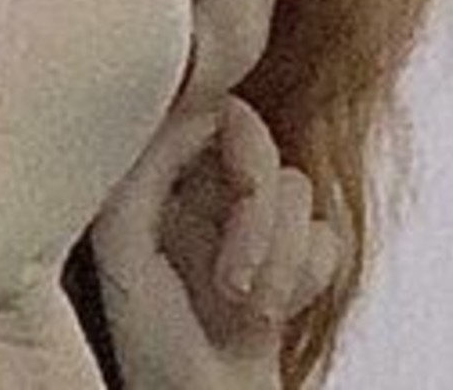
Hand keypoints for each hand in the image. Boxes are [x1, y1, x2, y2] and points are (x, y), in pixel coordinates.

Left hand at [90, 95, 341, 388]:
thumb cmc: (154, 342)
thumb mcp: (125, 239)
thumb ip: (148, 165)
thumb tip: (195, 109)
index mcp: (160, 176)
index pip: (210, 109)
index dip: (238, 137)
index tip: (244, 183)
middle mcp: (204, 189)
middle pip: (260, 141)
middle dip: (263, 213)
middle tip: (238, 277)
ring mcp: (251, 221)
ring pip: (298, 186)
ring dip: (284, 256)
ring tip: (250, 307)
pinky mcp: (291, 256)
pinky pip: (327, 234)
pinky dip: (309, 275)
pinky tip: (275, 312)